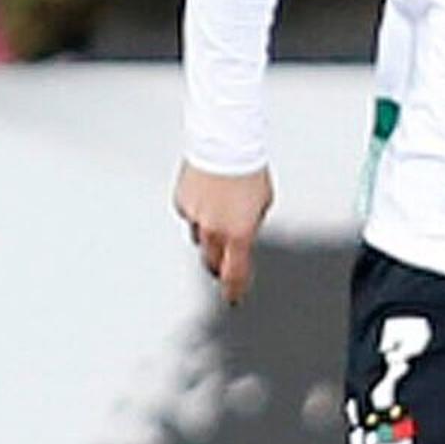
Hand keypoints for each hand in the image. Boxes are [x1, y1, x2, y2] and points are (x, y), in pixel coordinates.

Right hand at [173, 163, 271, 305]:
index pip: (235, 273)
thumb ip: (251, 225)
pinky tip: (208, 198)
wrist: (225, 146)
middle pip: (212, 260)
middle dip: (219, 263)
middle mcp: (213, 229)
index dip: (233, 289)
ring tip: (219, 215)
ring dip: (209, 235)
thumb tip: (245, 234)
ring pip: (199, 238)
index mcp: (238, 233)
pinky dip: (198, 213)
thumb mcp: (263, 204)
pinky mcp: (181, 202)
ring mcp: (194, 216)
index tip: (233, 297)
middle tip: (225, 260)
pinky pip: (190, 216)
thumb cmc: (249, 171)